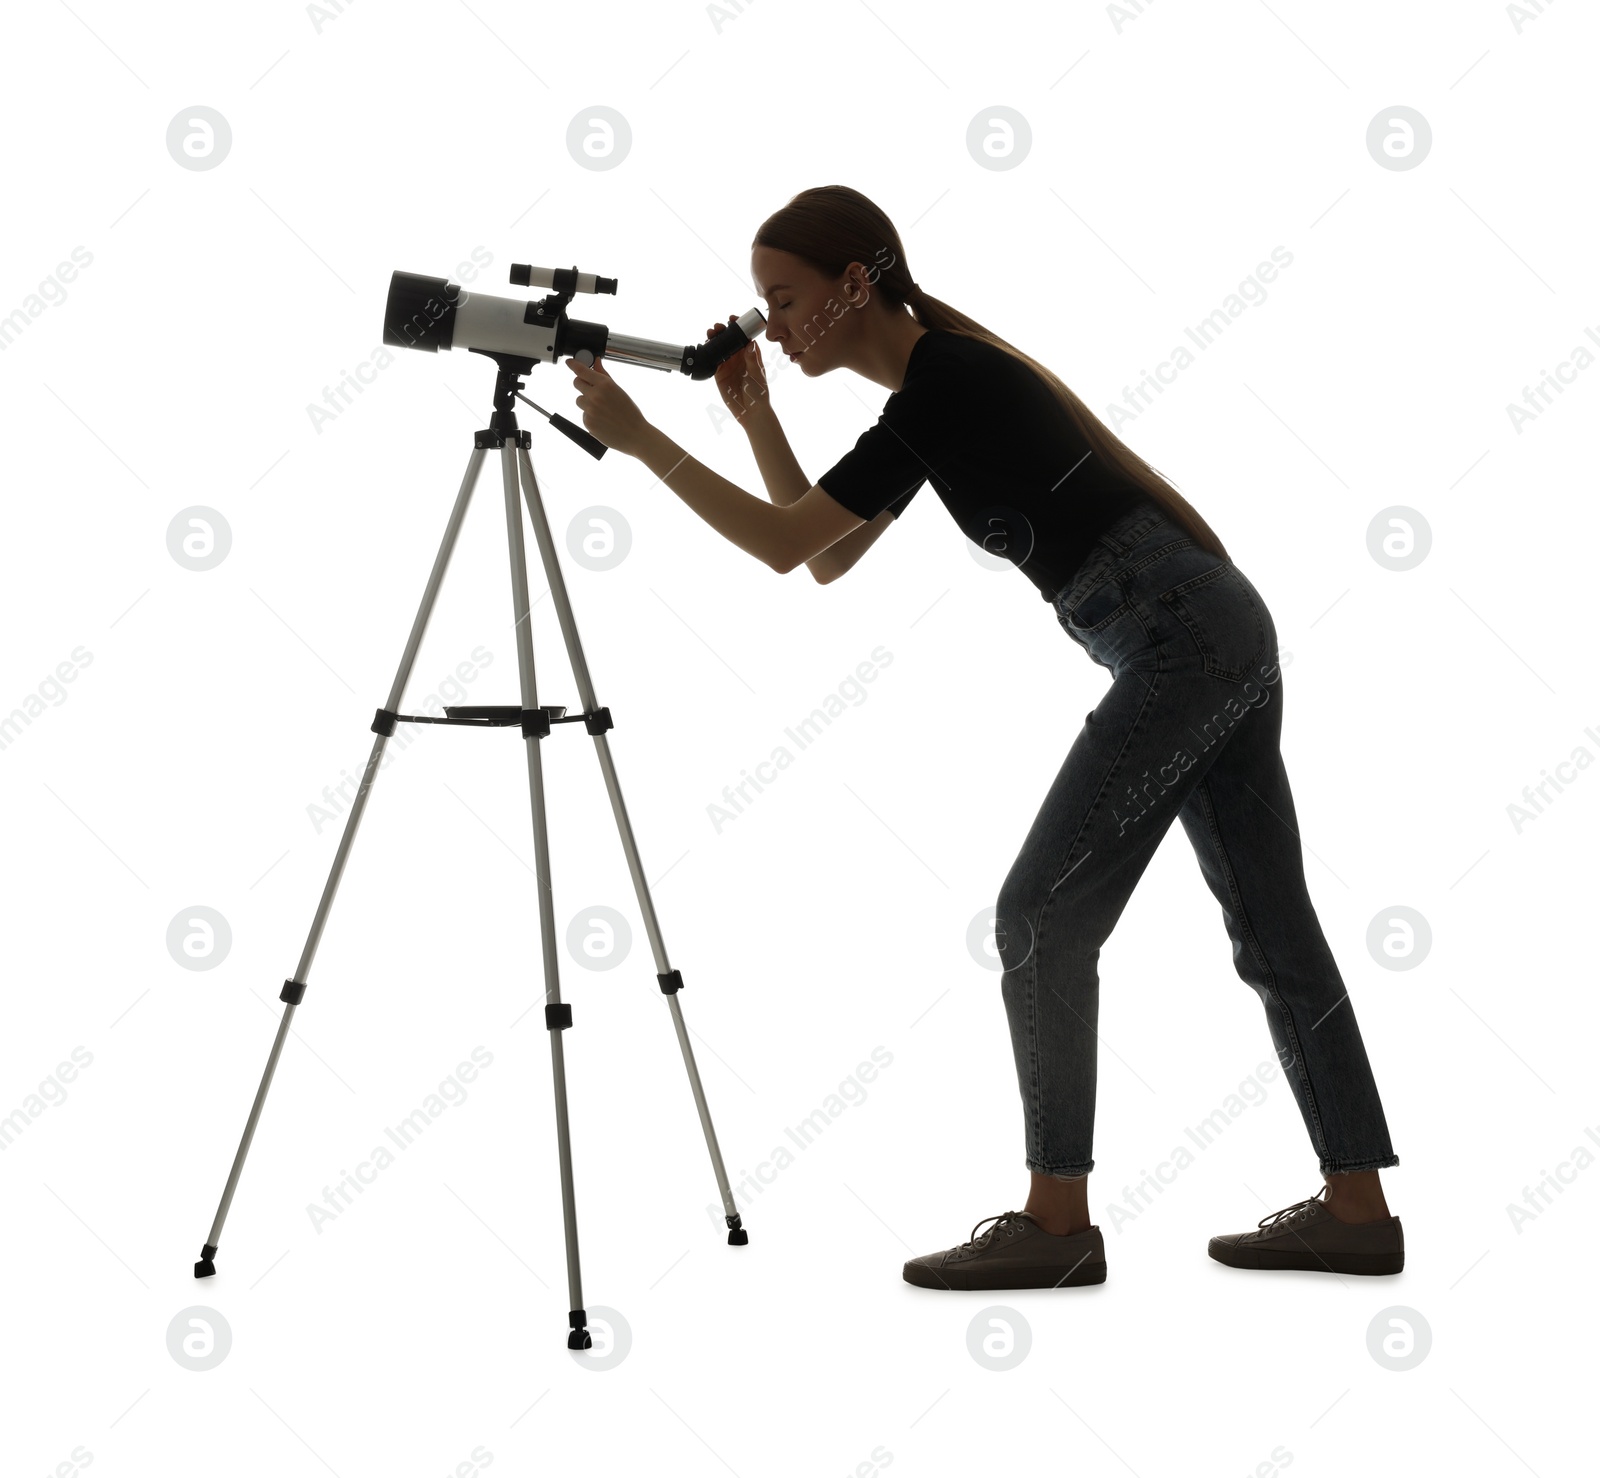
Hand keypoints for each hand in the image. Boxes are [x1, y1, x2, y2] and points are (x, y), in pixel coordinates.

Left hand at [566, 354, 648, 455]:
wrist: (635, 435)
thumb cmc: (630, 413)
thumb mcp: (619, 390)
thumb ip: (604, 375)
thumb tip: (596, 362)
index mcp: (605, 385)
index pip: (582, 370)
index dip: (574, 364)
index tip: (569, 362)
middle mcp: (595, 396)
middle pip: (576, 383)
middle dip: (582, 384)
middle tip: (592, 390)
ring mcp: (590, 410)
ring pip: (579, 400)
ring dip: (586, 402)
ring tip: (602, 409)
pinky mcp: (588, 423)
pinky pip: (583, 415)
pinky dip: (590, 416)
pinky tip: (603, 420)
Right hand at [709, 311, 769, 427]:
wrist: (750, 411)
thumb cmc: (759, 392)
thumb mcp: (757, 375)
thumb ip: (752, 360)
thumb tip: (750, 344)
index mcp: (750, 354)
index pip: (743, 336)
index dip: (738, 326)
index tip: (732, 319)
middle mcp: (738, 357)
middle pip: (729, 339)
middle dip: (722, 331)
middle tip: (717, 327)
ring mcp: (728, 365)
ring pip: (719, 347)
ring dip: (714, 340)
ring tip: (710, 334)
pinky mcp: (719, 373)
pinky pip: (712, 360)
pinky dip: (708, 353)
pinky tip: (705, 347)